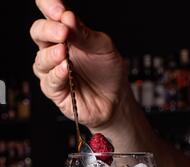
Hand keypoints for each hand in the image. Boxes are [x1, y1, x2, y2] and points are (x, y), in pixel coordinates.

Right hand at [30, 0, 127, 130]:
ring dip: (51, 54)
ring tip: (64, 51)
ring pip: (41, 59)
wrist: (116, 99)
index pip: (48, 13)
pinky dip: (57, 74)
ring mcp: (53, 70)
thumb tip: (68, 18)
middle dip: (48, 30)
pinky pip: (50, 81)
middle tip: (63, 31)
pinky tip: (65, 68)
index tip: (59, 9)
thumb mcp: (103, 47)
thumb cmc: (108, 71)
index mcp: (65, 32)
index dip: (48, 6)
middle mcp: (54, 49)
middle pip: (38, 33)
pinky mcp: (55, 91)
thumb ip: (85, 34)